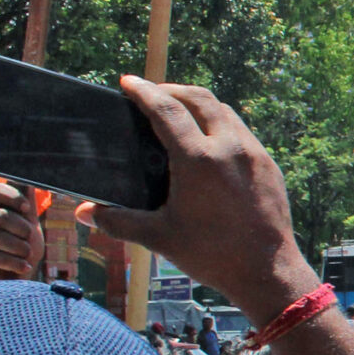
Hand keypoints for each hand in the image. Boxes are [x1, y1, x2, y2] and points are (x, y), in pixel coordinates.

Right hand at [0, 181, 42, 279]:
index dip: (12, 196)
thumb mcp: (29, 224)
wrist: (16, 276)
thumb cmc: (22, 248)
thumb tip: (29, 182)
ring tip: (26, 255)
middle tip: (29, 240)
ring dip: (21, 248)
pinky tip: (24, 266)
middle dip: (23, 229)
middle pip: (1, 215)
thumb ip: (28, 204)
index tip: (27, 208)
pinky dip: (16, 263)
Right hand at [88, 81, 315, 322]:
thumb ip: (117, 221)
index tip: (127, 82)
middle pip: (200, 99)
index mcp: (200, 160)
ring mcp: (255, 154)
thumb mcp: (159, 237)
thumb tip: (84, 213)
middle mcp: (231, 148)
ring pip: (225, 111)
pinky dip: (221, 122)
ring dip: (199, 103)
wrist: (268, 272)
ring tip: (178, 110)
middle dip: (172, 89)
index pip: (167, 110)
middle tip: (151, 92)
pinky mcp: (269, 165)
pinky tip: (209, 137)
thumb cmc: (213, 255)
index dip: (144, 91)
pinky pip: (242, 131)